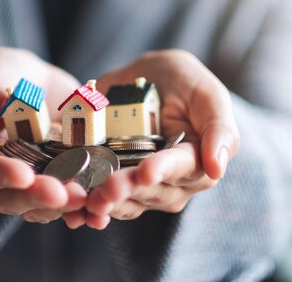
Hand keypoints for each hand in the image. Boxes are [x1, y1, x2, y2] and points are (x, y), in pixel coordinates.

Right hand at [0, 47, 85, 222]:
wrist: (27, 79)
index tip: (24, 174)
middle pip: (7, 199)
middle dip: (36, 197)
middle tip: (62, 193)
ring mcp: (18, 189)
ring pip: (35, 207)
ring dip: (60, 205)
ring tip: (83, 197)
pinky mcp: (47, 186)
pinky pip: (59, 203)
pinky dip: (77, 204)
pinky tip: (94, 201)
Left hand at [63, 49, 239, 228]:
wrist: (148, 78)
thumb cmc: (184, 83)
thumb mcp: (205, 93)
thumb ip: (219, 127)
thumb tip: (218, 168)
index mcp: (195, 161)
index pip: (181, 169)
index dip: (163, 170)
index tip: (146, 172)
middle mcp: (169, 182)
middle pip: (148, 190)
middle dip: (127, 189)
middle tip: (108, 187)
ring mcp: (139, 187)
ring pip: (123, 202)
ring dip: (105, 204)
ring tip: (88, 201)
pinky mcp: (110, 185)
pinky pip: (100, 202)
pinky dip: (84, 209)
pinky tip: (73, 213)